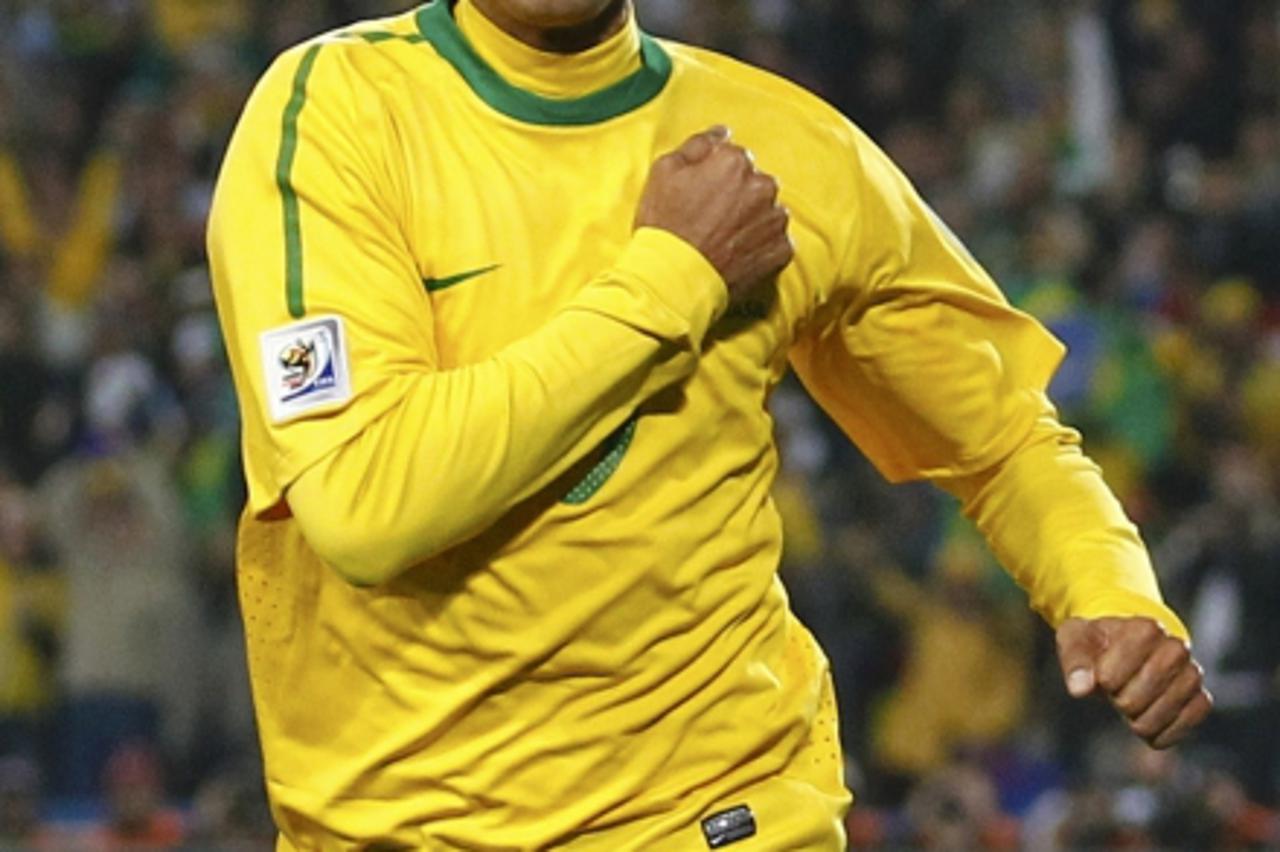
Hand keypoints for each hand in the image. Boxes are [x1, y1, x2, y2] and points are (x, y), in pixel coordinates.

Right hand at [635, 126, 792, 303]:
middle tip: (711, 221)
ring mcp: (774, 220)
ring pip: (768, 212)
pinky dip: (760, 247)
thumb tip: (722, 132)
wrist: (673, 280)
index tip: (702, 197)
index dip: (715, 177)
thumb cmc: (664, 225)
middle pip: (755, 183)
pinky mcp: (781, 251)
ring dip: (752, 221)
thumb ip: (698, 144)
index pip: (734, 158)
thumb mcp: (664, 171)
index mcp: (735, 162)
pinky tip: (736, 255)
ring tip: (724, 240)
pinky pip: (776, 242)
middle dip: (739, 197)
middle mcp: (763, 186)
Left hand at [1057, 617, 1212, 748]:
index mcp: (1145, 628)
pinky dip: (1162, 733)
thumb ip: (1075, 660)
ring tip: (1131, 701)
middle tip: (1116, 689)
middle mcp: (1176, 648)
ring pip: (1162, 714)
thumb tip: (1080, 689)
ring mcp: (1192, 674)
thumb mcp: (1075, 639)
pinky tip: (1146, 725)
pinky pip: (1186, 725)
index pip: (1111, 677)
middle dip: (1119, 701)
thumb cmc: (1097, 642)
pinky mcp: (1200, 699)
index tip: (1102, 672)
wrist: (1124, 646)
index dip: (1102, 682)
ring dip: (1138, 720)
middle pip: (1136, 699)